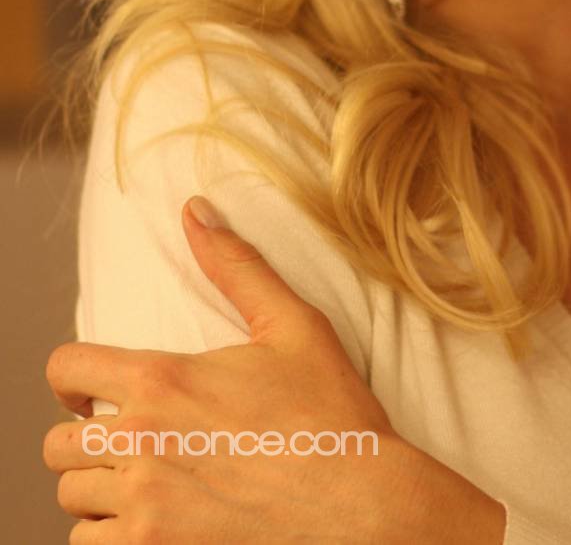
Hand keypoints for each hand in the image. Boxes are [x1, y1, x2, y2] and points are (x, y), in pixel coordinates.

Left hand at [43, 196, 505, 542]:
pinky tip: (154, 523)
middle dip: (90, 440)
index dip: (73, 379)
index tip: (95, 392)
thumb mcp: (293, 325)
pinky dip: (112, 537)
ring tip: (146, 484)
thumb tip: (196, 209)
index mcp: (164, 379)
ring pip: (72, 503)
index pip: (66, 370)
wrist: (360, 507)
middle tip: (131, 443)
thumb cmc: (332, 415)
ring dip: (100, 494)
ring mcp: (143, 507)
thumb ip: (236, 264)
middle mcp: (140, 443)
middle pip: (60, 445)